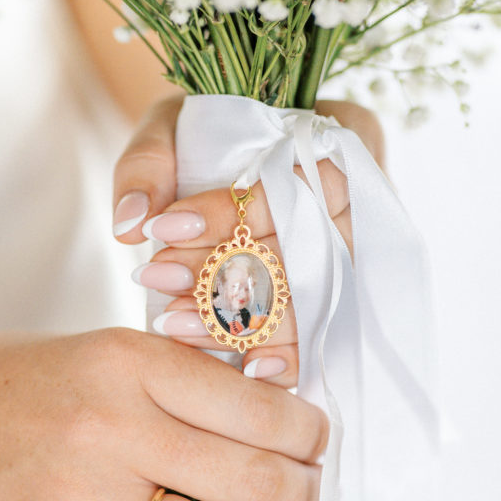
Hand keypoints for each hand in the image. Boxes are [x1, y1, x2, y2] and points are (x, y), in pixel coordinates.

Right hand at [0, 327, 332, 500]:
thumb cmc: (8, 387)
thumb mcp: (101, 354)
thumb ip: (181, 385)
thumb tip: (276, 422)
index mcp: (130, 362)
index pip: (259, 406)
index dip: (310, 436)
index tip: (318, 448)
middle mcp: (111, 426)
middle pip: (253, 478)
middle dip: (307, 500)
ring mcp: (82, 500)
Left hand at [112, 98, 384, 386]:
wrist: (244, 161)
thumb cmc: (212, 140)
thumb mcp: (177, 129)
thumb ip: (149, 166)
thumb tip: (131, 225)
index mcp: (340, 141)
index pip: (292, 183)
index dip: (227, 212)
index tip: (163, 228)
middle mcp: (368, 202)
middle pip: (306, 249)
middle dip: (225, 271)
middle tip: (157, 280)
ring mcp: (369, 255)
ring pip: (317, 299)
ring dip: (244, 320)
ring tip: (174, 324)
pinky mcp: (356, 300)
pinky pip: (332, 337)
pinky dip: (291, 358)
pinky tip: (247, 371)